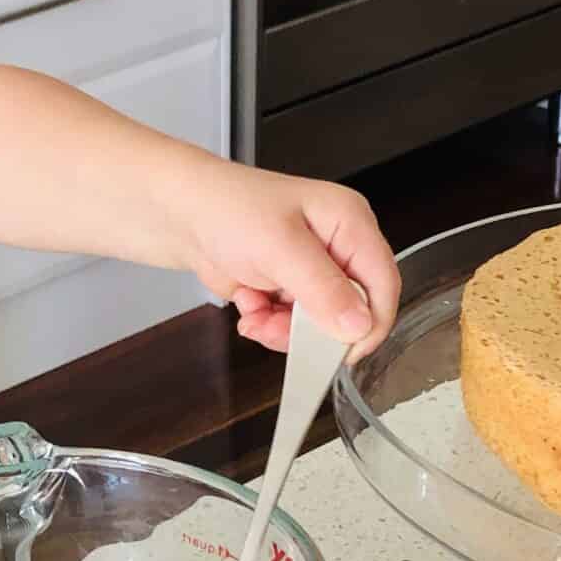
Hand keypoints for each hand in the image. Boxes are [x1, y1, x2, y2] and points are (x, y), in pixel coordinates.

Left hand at [195, 167, 400, 357]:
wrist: (178, 212)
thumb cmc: (226, 207)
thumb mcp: (279, 248)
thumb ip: (323, 289)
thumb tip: (359, 326)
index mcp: (349, 223)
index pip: (383, 282)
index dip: (371, 322)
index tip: (346, 353)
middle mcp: (336, 245)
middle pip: (351, 310)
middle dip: (312, 329)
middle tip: (280, 329)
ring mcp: (310, 268)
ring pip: (318, 324)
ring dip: (283, 330)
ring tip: (255, 316)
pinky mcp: (286, 285)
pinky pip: (291, 324)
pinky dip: (267, 324)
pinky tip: (247, 305)